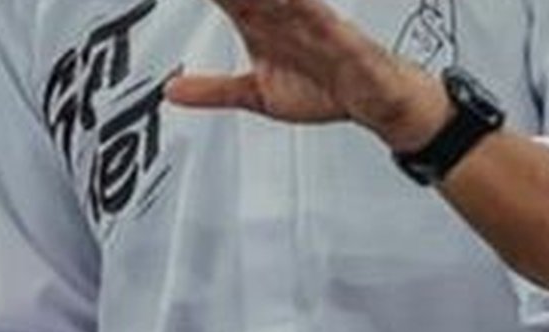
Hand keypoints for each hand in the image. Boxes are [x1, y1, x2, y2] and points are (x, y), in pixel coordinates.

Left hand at [166, 0, 453, 150]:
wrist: (375, 103)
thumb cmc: (325, 89)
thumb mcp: (256, 96)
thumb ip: (213, 91)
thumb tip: (173, 90)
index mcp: (263, 25)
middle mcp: (286, 17)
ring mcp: (314, 24)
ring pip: (284, 0)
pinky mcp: (343, 40)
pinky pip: (324, 20)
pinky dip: (308, 10)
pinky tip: (294, 5)